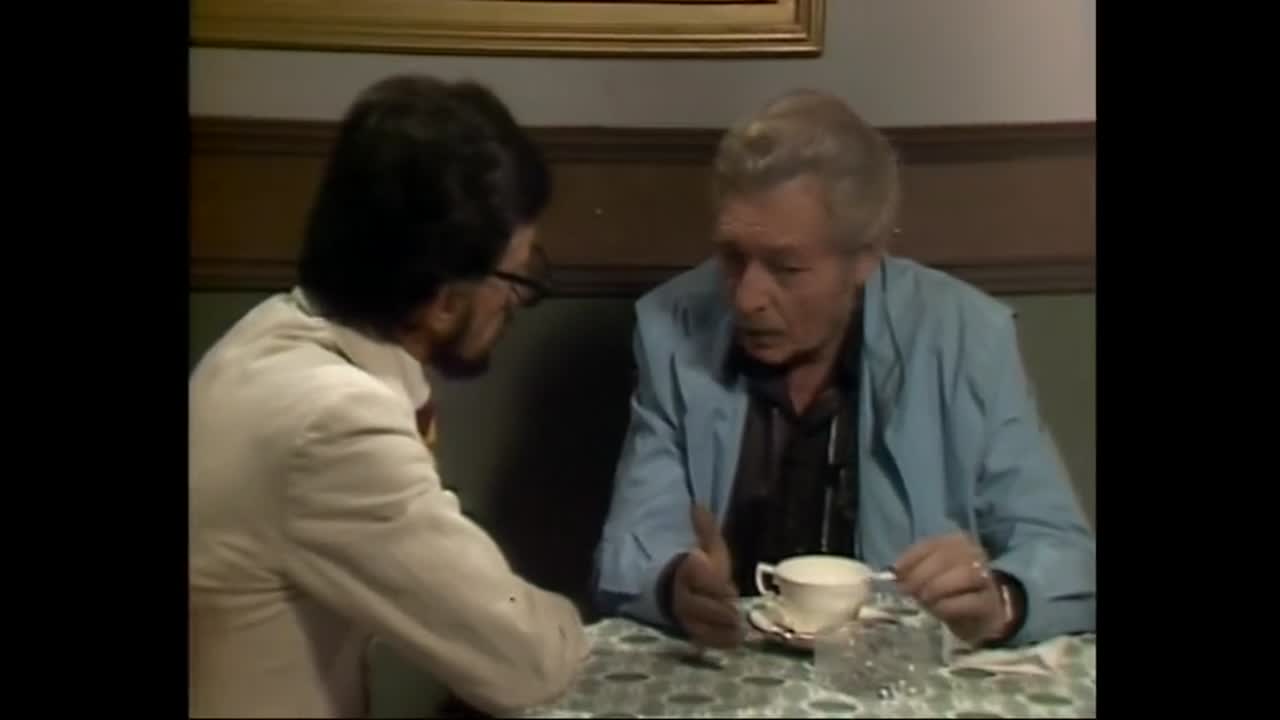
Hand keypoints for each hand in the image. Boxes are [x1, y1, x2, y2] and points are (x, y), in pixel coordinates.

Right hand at [670, 505, 741, 648]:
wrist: (680, 587)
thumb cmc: (703, 566)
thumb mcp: (709, 546)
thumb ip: (706, 528)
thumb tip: (698, 504)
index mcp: (687, 570)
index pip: (704, 580)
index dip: (718, 586)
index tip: (730, 588)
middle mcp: (683, 594)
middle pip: (703, 606)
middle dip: (722, 610)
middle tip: (737, 614)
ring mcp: (684, 615)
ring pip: (702, 625)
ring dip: (722, 629)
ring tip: (740, 631)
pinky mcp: (688, 631)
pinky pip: (702, 639)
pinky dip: (719, 641)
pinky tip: (735, 641)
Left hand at [893, 532, 1012, 645]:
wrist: (983, 613)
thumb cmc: (951, 590)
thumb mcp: (932, 574)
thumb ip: (915, 569)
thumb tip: (894, 572)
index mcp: (958, 541)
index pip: (931, 544)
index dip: (911, 558)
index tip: (896, 573)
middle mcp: (975, 554)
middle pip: (946, 558)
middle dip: (921, 575)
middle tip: (907, 590)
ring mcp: (986, 577)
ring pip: (964, 574)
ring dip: (937, 587)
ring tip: (923, 599)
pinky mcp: (989, 603)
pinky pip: (970, 601)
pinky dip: (949, 605)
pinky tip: (938, 610)